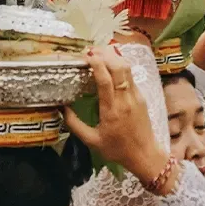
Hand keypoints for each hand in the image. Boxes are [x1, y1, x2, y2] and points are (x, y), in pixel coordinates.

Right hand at [64, 46, 168, 184]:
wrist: (145, 155)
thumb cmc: (116, 149)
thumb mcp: (91, 140)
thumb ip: (74, 124)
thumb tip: (60, 108)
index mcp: (112, 110)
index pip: (106, 80)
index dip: (97, 64)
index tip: (86, 55)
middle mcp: (126, 99)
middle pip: (119, 68)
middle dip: (106, 55)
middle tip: (91, 50)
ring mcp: (136, 96)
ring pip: (128, 69)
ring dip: (114, 57)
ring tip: (99, 53)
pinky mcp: (142, 96)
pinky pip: (131, 76)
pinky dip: (121, 66)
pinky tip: (111, 65)